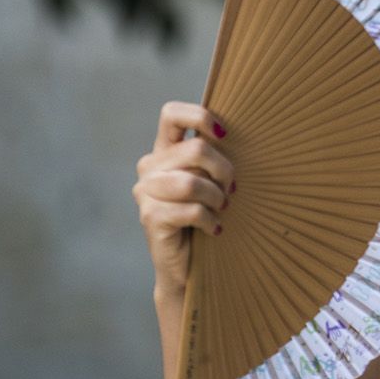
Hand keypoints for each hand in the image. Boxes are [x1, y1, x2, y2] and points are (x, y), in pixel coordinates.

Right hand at [133, 101, 234, 296]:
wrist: (186, 265)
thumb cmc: (204, 217)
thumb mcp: (210, 181)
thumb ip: (212, 158)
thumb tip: (234, 137)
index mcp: (164, 151)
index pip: (171, 114)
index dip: (200, 116)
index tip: (224, 134)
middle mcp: (150, 167)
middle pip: (196, 150)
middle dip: (224, 170)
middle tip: (231, 190)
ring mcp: (145, 192)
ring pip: (193, 182)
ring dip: (216, 199)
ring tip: (220, 210)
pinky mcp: (150, 216)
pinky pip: (192, 210)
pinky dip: (211, 221)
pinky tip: (213, 229)